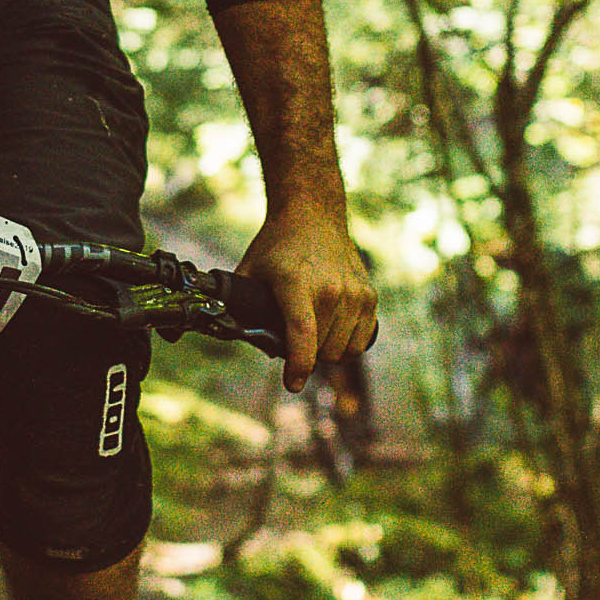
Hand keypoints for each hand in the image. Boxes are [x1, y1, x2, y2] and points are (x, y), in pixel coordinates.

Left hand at [238, 207, 375, 392]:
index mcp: (297, 284)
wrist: (313, 216)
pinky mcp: (369, 296)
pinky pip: (361, 342)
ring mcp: (355, 293)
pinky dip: (346, 346)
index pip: (302, 334)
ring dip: (326, 351)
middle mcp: (331, 289)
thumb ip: (239, 306)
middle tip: (293, 341)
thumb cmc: (277, 247)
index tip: (292, 383)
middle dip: (306, 355)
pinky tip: (332, 332)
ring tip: (312, 334)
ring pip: (342, 352)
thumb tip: (230, 338)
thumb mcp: (250, 271)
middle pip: (321, 351)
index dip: (298, 366)